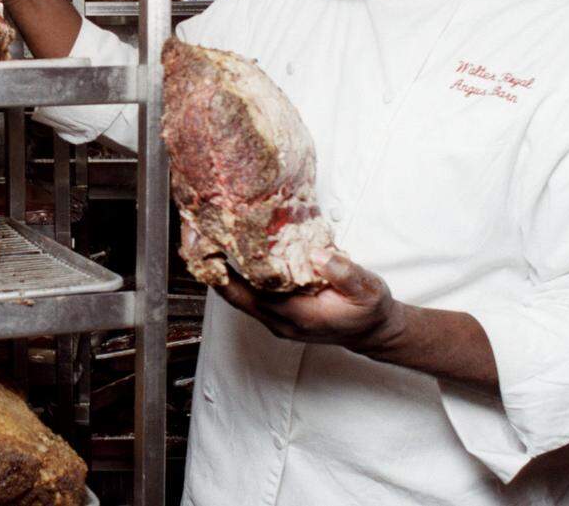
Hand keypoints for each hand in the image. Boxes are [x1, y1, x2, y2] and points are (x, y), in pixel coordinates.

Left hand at [204, 230, 405, 354]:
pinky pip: (248, 292)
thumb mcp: (367, 290)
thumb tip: (318, 255)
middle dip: (211, 267)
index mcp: (295, 314)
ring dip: (221, 268)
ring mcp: (274, 317)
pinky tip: (230, 249)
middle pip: (232, 294)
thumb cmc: (368, 311)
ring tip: (204, 238)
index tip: (206, 249)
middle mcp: (277, 319)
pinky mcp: (276, 311)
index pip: (247, 294)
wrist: (373, 331)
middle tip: (195, 236)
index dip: (224, 274)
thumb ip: (344, 273)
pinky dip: (236, 272)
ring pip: (237, 294)